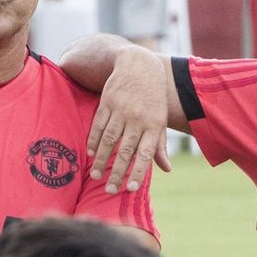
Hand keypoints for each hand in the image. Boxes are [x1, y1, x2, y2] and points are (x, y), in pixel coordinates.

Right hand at [87, 46, 171, 192]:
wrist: (139, 65)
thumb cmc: (153, 98)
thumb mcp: (160, 120)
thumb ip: (159, 145)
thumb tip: (166, 169)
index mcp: (153, 124)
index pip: (145, 154)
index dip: (138, 172)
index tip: (130, 189)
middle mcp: (137, 119)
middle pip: (125, 150)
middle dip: (117, 172)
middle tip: (110, 190)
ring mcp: (121, 110)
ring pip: (109, 140)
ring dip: (101, 160)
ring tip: (96, 176)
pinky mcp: (107, 102)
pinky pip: (98, 125)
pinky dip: (93, 140)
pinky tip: (90, 154)